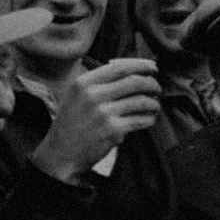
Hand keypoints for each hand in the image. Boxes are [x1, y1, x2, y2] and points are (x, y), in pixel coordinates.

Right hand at [31, 58, 160, 182]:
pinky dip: (149, 119)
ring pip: (140, 102)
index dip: (141, 66)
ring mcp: (104, 114)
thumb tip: (132, 72)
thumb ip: (99, 83)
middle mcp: (93, 95)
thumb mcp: (76, 96)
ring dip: (153, 103)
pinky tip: (150, 118)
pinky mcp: (114, 131)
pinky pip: (140, 120)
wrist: (61, 153)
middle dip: (151, 84)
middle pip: (134, 82)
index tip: (153, 67)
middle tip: (157, 88)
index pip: (119, 67)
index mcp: (84, 83)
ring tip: (155, 105)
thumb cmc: (72, 123)